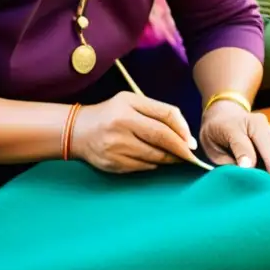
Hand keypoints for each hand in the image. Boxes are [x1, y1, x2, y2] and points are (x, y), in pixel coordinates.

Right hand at [70, 91, 196, 173]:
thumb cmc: (111, 114)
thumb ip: (157, 112)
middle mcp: (121, 124)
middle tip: (191, 155)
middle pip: (161, 137)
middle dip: (180, 148)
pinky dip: (153, 164)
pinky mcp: (112, 163)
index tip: (192, 141)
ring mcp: (116, 145)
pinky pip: (142, 167)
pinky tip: (156, 161)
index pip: (165, 115)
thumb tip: (184, 134)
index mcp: (128, 105)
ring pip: (154, 155)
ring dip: (170, 158)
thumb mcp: (131, 102)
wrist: (77, 131)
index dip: (183, 129)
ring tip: (177, 158)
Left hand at [199, 100, 269, 180]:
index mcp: (233, 126)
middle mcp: (253, 122)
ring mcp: (266, 125)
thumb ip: (227, 157)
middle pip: (267, 143)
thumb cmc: (215, 133)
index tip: (249, 169)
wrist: (223, 112)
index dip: (246, 156)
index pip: (242, 143)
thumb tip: (245, 168)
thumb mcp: (212, 145)